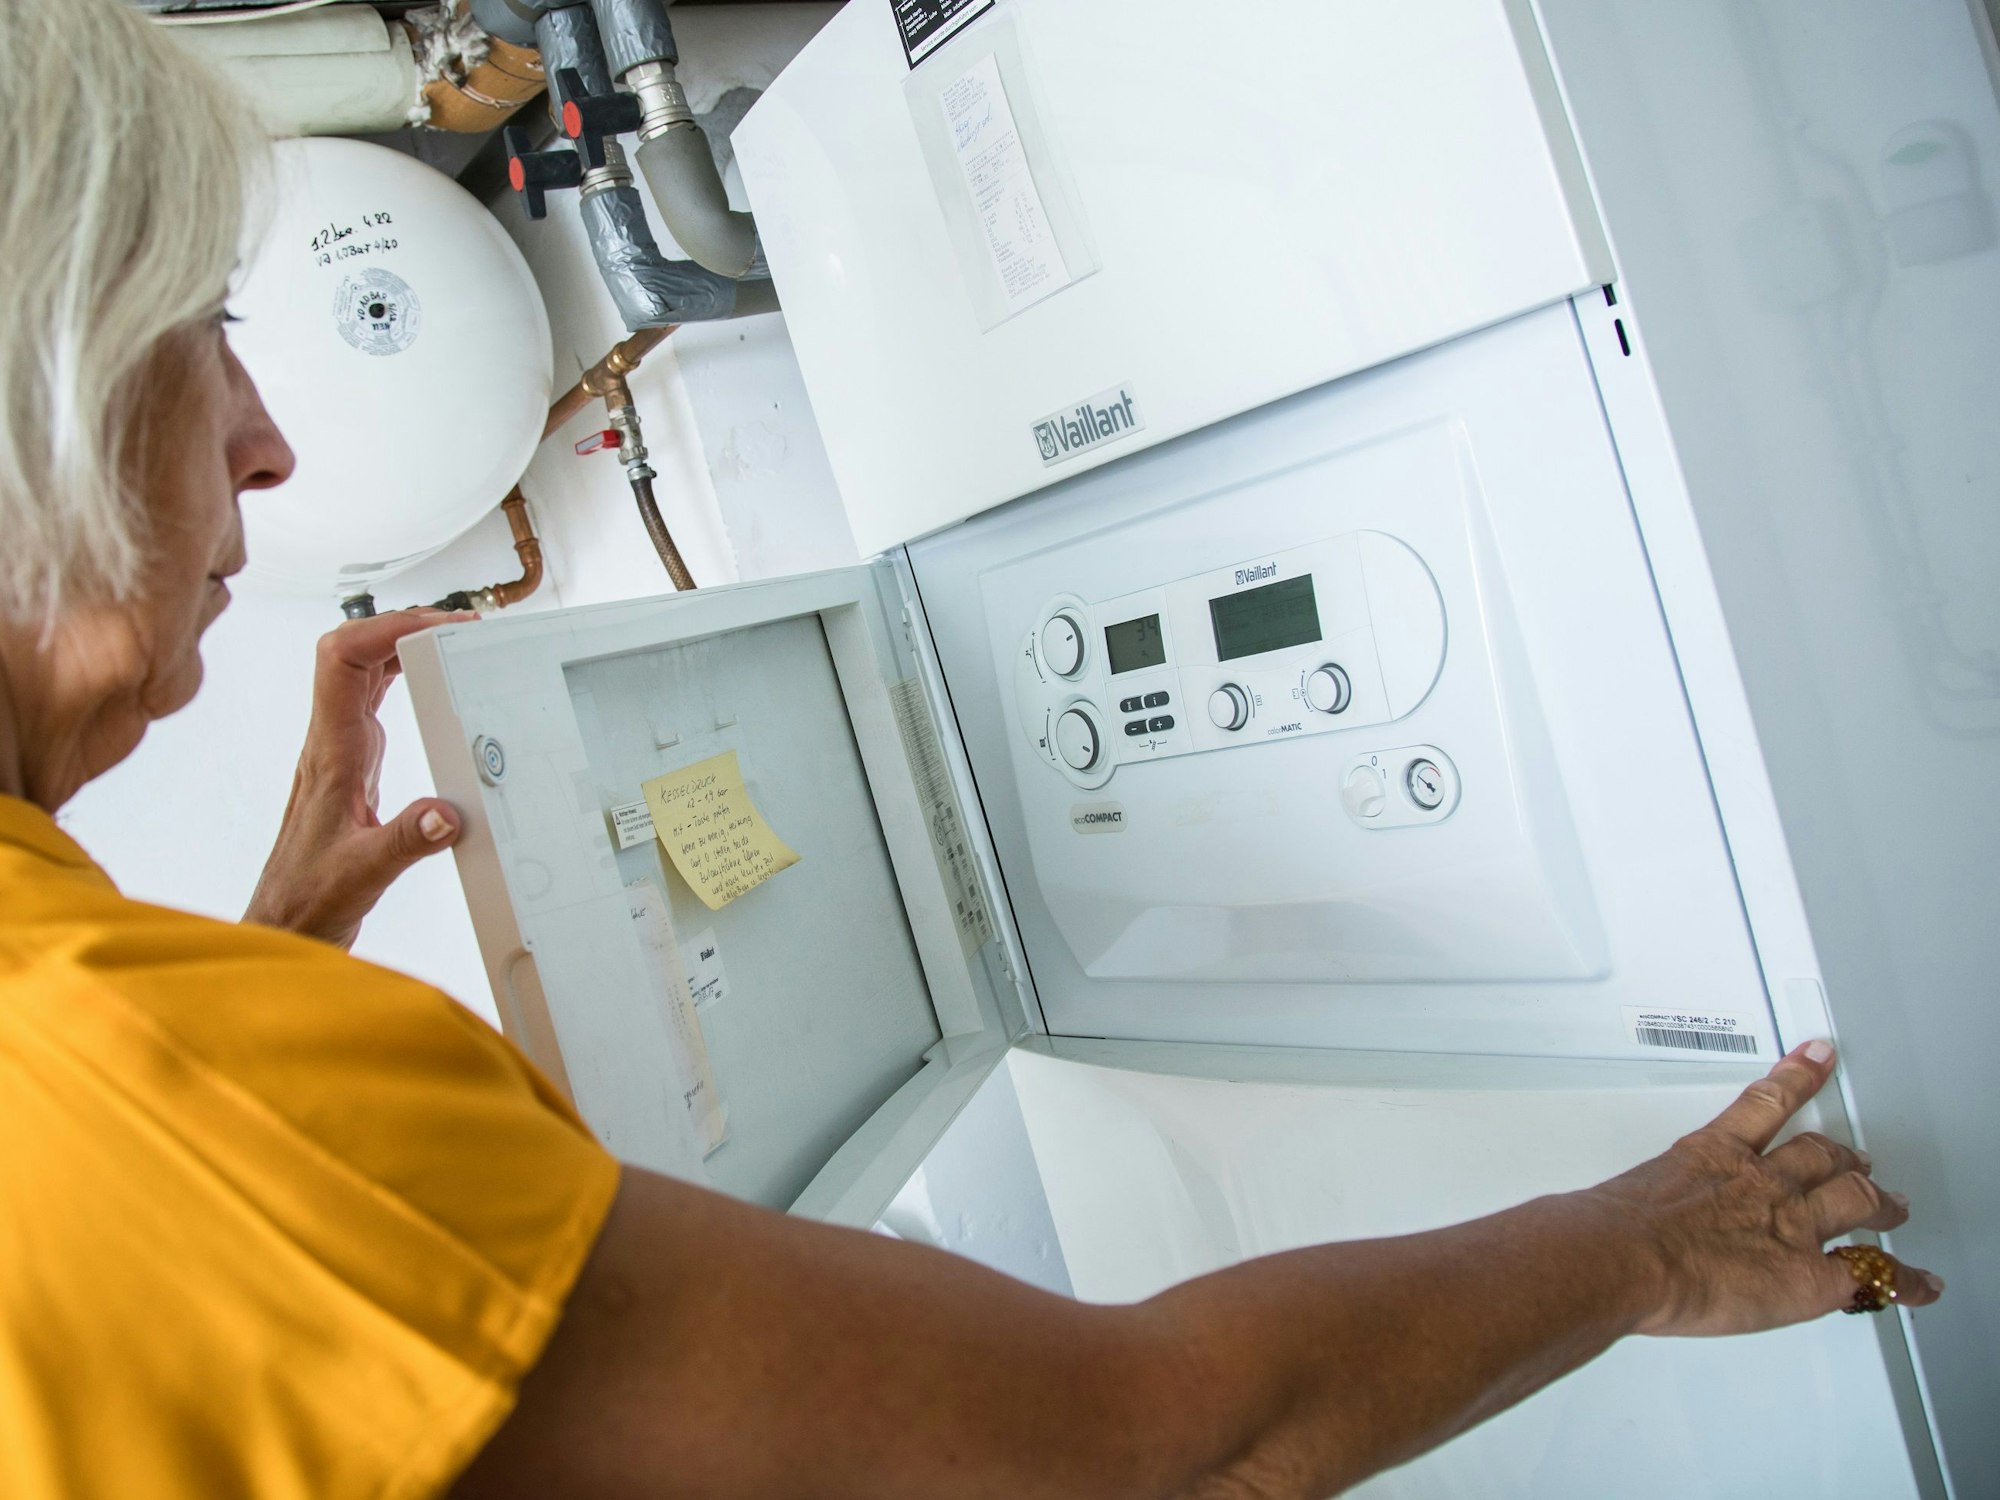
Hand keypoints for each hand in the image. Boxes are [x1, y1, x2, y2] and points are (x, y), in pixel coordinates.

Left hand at [244, 609, 475, 948]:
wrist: (285, 922)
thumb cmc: (308, 899)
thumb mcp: (363, 874)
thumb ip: (406, 841)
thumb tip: (448, 811)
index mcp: (331, 752)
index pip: (342, 660)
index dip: (385, 629)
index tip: (436, 627)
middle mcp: (331, 741)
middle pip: (352, 651)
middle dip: (402, 624)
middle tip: (455, 626)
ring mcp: (341, 749)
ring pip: (361, 671)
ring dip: (401, 645)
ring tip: (450, 640)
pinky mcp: (354, 764)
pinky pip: (373, 700)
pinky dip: (401, 678)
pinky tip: (429, 682)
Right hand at [1587, 1040, 1943, 1336]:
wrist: (1627, 1254)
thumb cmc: (1612, 1229)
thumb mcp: (1613, 1200)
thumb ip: (1625, 1209)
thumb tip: (1591, 1228)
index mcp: (1713, 1155)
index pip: (1765, 1102)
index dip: (1797, 1077)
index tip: (1815, 1054)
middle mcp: (1760, 1183)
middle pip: (1820, 1155)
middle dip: (1844, 1157)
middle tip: (1857, 1156)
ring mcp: (1790, 1225)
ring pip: (1855, 1200)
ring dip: (1880, 1203)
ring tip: (1893, 1205)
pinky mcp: (1809, 1274)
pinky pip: (1871, 1272)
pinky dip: (1903, 1280)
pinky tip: (1919, 1283)